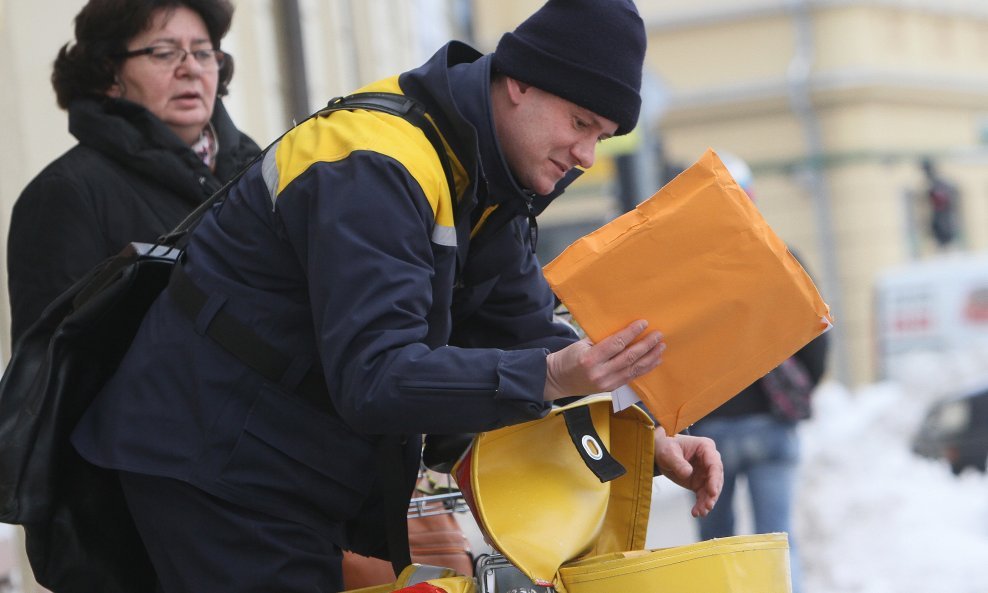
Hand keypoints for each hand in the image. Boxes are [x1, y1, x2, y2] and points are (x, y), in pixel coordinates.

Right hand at [544, 320, 664, 400]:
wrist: (559, 380)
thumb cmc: (569, 358)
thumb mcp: (581, 344)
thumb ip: (602, 340)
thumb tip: (625, 332)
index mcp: (590, 358)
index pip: (616, 344)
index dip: (631, 333)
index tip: (643, 323)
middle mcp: (600, 373)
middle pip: (628, 357)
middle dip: (646, 345)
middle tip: (658, 335)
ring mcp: (606, 383)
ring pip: (633, 369)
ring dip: (650, 357)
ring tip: (661, 347)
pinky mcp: (611, 388)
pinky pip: (632, 377)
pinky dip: (645, 368)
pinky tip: (654, 361)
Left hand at [653, 426, 722, 517]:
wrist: (660, 451)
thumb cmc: (665, 446)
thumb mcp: (668, 452)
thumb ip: (678, 462)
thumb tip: (688, 473)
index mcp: (705, 448)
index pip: (714, 464)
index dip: (715, 479)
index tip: (712, 492)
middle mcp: (709, 460)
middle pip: (716, 479)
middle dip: (713, 494)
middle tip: (708, 506)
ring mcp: (706, 472)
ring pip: (711, 489)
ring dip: (707, 501)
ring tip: (701, 512)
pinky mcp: (700, 482)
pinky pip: (703, 494)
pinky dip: (700, 504)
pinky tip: (696, 513)